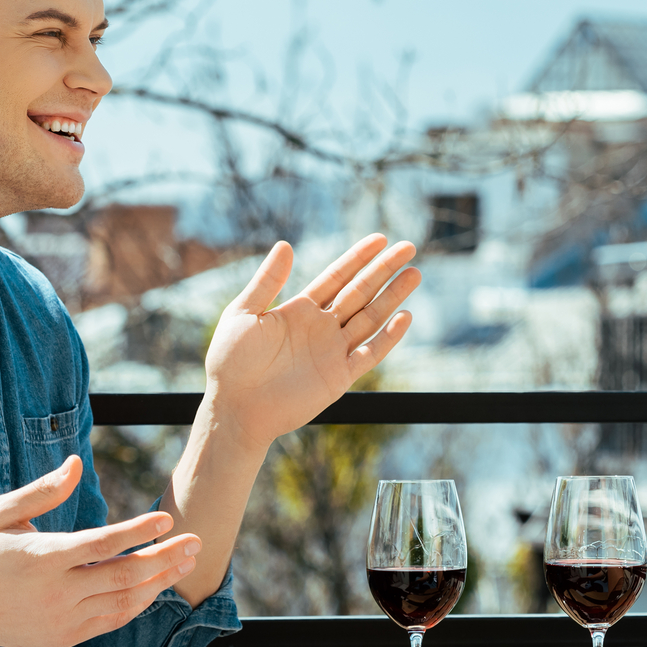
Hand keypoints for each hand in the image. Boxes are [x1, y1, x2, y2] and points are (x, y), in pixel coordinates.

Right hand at [0, 456, 200, 646]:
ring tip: (186, 561)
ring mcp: (63, 619)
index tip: (166, 518)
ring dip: (160, 582)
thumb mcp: (1, 514)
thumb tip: (76, 463)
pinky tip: (158, 585)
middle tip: (196, 540)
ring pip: (124, 602)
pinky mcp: (66, 637)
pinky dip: (138, 604)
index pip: (100, 544)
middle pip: (123, 576)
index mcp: (42, 558)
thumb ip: (42, 490)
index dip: (137, 532)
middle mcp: (56, 592)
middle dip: (164, 558)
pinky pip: (112, 620)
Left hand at [203, 236, 420, 444]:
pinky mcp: (339, 377)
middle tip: (409, 247)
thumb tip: (285, 244)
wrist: (234, 407)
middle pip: (360, 292)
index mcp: (299, 310)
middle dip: (384, 270)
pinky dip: (388, 337)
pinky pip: (369, 354)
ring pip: (370, 318)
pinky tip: (404, 317)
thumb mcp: (243, 312)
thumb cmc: (231, 361)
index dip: (358, 258)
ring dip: (393, 296)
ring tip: (415, 274)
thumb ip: (267, 281)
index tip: (381, 239)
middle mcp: (320, 327)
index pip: (336, 276)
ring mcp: (332, 351)